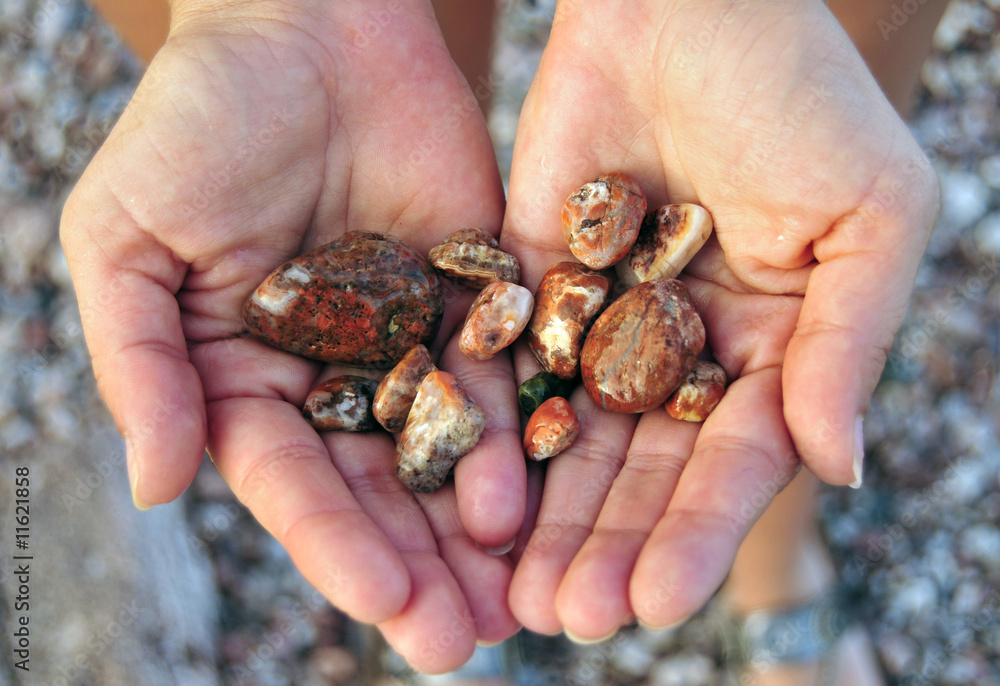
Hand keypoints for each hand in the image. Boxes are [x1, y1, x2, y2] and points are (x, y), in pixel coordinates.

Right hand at [60, 0, 522, 670]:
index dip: (337, 544)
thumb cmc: (198, 123)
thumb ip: (141, 361)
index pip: (293, 482)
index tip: (383, 606)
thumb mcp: (131, 239)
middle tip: (462, 643)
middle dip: (420, 567)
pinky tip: (540, 491)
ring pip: (448, 452)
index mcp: (246, 379)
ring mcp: (408, 341)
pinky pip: (501, 373)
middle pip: (381, 489)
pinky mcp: (473, 298)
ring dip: (478, 531)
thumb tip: (156, 486)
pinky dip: (518, 434)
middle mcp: (333, 377)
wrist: (307, 25)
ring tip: (517, 603)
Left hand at [502, 0, 938, 638]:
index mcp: (771, 350)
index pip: (731, 462)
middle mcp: (684, 353)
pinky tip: (471, 498)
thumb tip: (841, 468)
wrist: (687, 3)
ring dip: (547, 517)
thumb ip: (848, 344)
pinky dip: (494, 432)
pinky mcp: (530, 285)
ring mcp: (603, 324)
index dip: (696, 532)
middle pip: (641, 469)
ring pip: (572, 438)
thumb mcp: (867, 216)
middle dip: (608, 545)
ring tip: (517, 593)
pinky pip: (510, 368)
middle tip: (567, 621)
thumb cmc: (798, 94)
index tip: (656, 602)